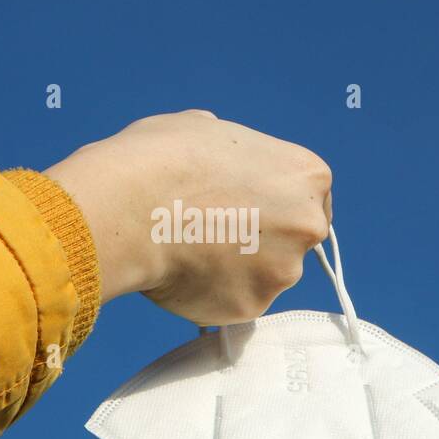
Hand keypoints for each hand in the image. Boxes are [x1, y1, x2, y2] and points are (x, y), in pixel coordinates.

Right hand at [44, 110, 332, 324]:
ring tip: (189, 250)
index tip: (244, 206)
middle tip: (215, 230)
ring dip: (236, 269)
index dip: (272, 201)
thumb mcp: (205, 130)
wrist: (131, 207)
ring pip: (264, 275)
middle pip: (292, 239)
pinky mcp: (251, 308)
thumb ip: (231, 153)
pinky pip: (234, 302)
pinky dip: (212, 293)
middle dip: (261, 238)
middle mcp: (308, 226)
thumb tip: (220, 160)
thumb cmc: (163, 158)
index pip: (306, 195)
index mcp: (307, 176)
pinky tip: (181, 273)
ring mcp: (282, 272)